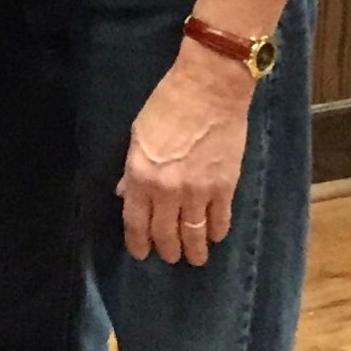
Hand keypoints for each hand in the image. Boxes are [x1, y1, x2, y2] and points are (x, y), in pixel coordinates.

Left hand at [116, 43, 253, 266]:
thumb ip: (131, 170)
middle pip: (166, 233)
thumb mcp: (137, 136)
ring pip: (195, 233)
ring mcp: (199, 191)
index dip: (138, 242)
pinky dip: (218, 232)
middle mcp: (168, 190)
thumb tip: (125, 194)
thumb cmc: (167, 106)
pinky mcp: (226, 186)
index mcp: (141, 176)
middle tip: (169, 257)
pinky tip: (215, 237)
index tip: (141, 253)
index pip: (136, 221)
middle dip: (167, 250)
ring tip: (194, 259)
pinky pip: (221, 220)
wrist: (209, 91)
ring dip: (194, 250)